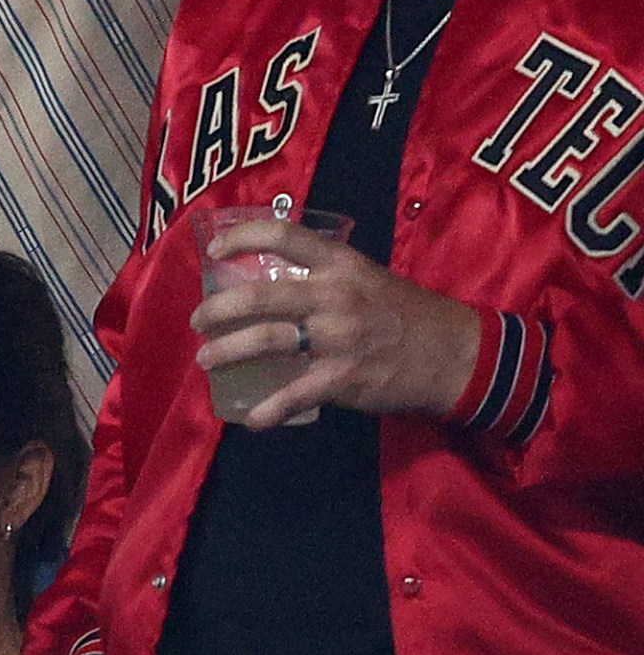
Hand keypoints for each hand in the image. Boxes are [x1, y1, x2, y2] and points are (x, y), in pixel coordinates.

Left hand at [192, 220, 481, 426]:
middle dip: (217, 310)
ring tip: (207, 359)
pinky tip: (251, 419)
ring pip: (266, 340)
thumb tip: (269, 280)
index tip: (213, 252)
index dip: (241, 237)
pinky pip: (296, 394)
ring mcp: (339, 338)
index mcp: (340, 264)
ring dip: (227, 352)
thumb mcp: (366, 278)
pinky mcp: (345, 377)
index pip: (283, 235)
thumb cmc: (404, 314)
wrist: (456, 354)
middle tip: (199, 321)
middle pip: (259, 295)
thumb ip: (322, 276)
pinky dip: (270, 409)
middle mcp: (335, 296)